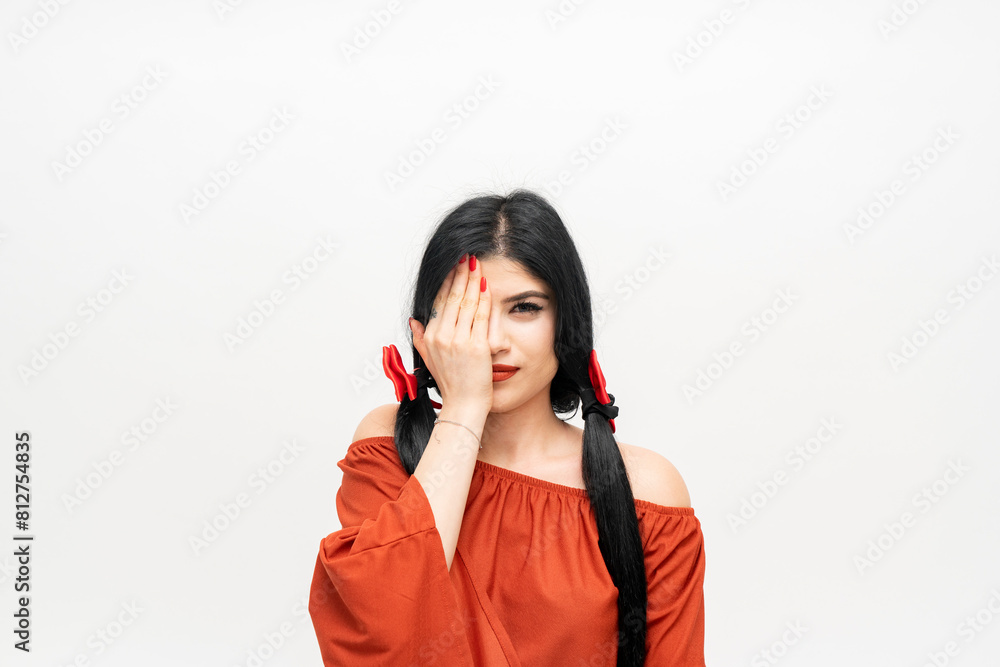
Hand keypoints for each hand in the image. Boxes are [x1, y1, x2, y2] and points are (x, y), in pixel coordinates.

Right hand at [409, 254, 492, 414]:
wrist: (464, 407)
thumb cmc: (452, 386)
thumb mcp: (429, 361)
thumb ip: (420, 339)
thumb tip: (414, 321)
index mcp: (430, 337)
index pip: (439, 302)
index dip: (447, 282)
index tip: (453, 267)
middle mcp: (441, 336)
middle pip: (452, 297)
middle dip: (460, 274)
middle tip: (466, 256)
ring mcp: (458, 341)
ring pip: (466, 302)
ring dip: (472, 280)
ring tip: (476, 264)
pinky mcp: (476, 346)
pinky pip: (480, 316)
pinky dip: (483, 298)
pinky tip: (486, 285)